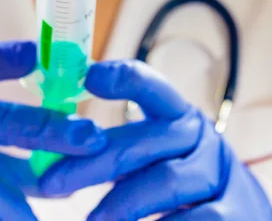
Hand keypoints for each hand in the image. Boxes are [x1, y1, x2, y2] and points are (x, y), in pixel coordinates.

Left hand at [41, 60, 271, 219]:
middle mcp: (199, 136)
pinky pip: (193, 219)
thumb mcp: (155, 151)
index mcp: (176, 114)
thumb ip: (118, 146)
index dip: (122, 79)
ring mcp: (217, 172)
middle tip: (51, 183)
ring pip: (166, 182)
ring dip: (122, 203)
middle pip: (142, 142)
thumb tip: (53, 150)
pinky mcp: (234, 210)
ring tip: (90, 220)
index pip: (151, 86)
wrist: (234, 210)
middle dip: (92, 162)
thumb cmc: (178, 176)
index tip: (88, 78)